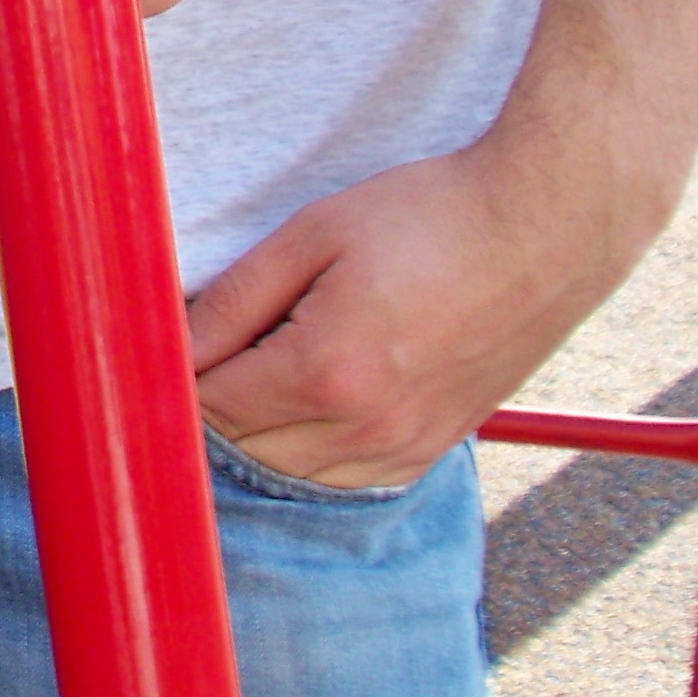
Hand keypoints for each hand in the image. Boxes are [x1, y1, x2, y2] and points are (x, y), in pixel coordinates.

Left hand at [184, 126, 666, 487]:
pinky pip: (346, 479)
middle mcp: (365, 428)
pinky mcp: (433, 448)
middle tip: (196, 351)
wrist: (543, 228)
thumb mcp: (312, 234)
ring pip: (291, 474)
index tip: (154, 347)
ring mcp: (405, 447)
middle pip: (242, 449)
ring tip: (250, 366)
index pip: (208, 407)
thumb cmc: (429, 217)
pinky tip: (304, 399)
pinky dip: (309, 452)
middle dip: (206, 405)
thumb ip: (235, 299)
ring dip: (255, 433)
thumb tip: (173, 345)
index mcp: (325, 372)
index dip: (170, 378)